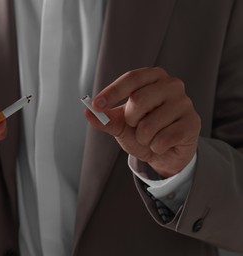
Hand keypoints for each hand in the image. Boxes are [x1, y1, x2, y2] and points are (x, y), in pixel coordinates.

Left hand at [85, 67, 200, 177]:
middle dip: (130, 120)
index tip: (96, 105)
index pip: (131, 79)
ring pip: (150, 124)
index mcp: (153, 77)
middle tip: (136, 125)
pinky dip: (155, 147)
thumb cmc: (143, 131)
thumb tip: (87, 112)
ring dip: (143, 138)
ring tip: (150, 137)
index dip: (112, 92)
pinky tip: (162, 144)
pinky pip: (163, 139)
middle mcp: (172, 85)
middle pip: (138, 100)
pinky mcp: (193, 123)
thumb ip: (105, 118)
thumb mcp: (121, 124)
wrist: (164, 152)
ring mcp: (185, 103)